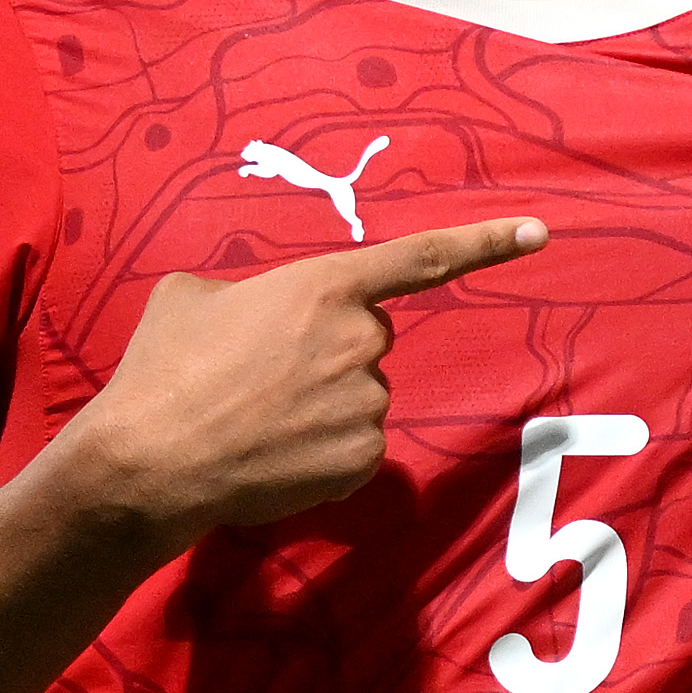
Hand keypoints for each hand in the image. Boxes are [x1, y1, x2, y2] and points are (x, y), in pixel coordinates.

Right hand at [61, 217, 549, 544]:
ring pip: (360, 394)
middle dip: (328, 350)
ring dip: (322, 403)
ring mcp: (367, 403)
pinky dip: (322, 451)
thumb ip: (244, 291)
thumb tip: (250, 313)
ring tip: (254, 417)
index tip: (540, 231)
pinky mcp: (364, 459)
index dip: (485, 242)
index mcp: (324, 286)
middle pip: (367, 337)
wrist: (151, 461)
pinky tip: (274, 454)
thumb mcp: (191, 295)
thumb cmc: (163, 369)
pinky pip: (355, 446)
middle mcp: (360, 341)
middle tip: (261, 373)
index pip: (421, 258)